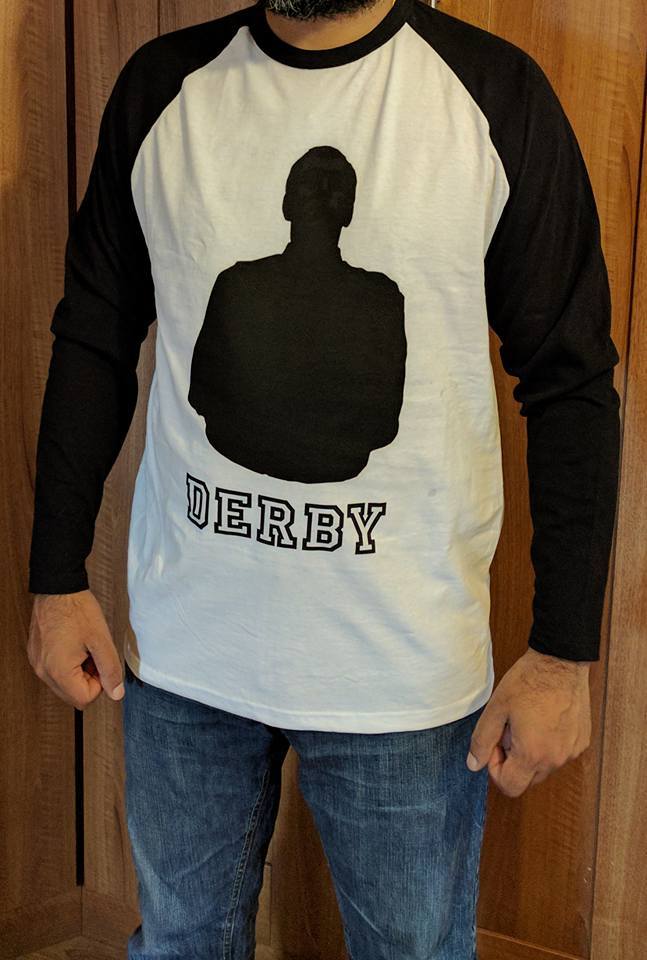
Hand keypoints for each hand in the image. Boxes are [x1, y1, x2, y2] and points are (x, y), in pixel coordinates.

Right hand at [27, 590, 124, 709]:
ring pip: (64, 685)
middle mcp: (43, 671)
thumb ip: (110, 670)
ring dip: (78, 673)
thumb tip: (116, 693)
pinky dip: (67, 665)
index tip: (101, 662)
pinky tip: (73, 645)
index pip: (84, 699)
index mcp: (58, 671)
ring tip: (83, 648)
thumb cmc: (78, 610)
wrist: (58, 588)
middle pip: (72, 695)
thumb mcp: (102, 640)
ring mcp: (37, 664)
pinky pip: (54, 672)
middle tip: (93, 654)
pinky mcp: (36, 655)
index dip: (100, 683)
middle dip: (88, 679)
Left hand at [466, 647, 592, 796]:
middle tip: (510, 729)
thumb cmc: (528, 681)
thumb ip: (482, 740)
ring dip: (531, 753)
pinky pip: (560, 754)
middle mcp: (556, 759)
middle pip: (527, 779)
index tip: (496, 743)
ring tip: (528, 721)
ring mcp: (572, 751)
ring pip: (544, 767)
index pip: (510, 787)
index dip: (495, 769)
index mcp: (532, 754)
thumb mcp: (496, 708)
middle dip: (513, 761)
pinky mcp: (582, 741)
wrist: (561, 662)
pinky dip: (548, 745)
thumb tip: (473, 765)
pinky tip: (544, 719)